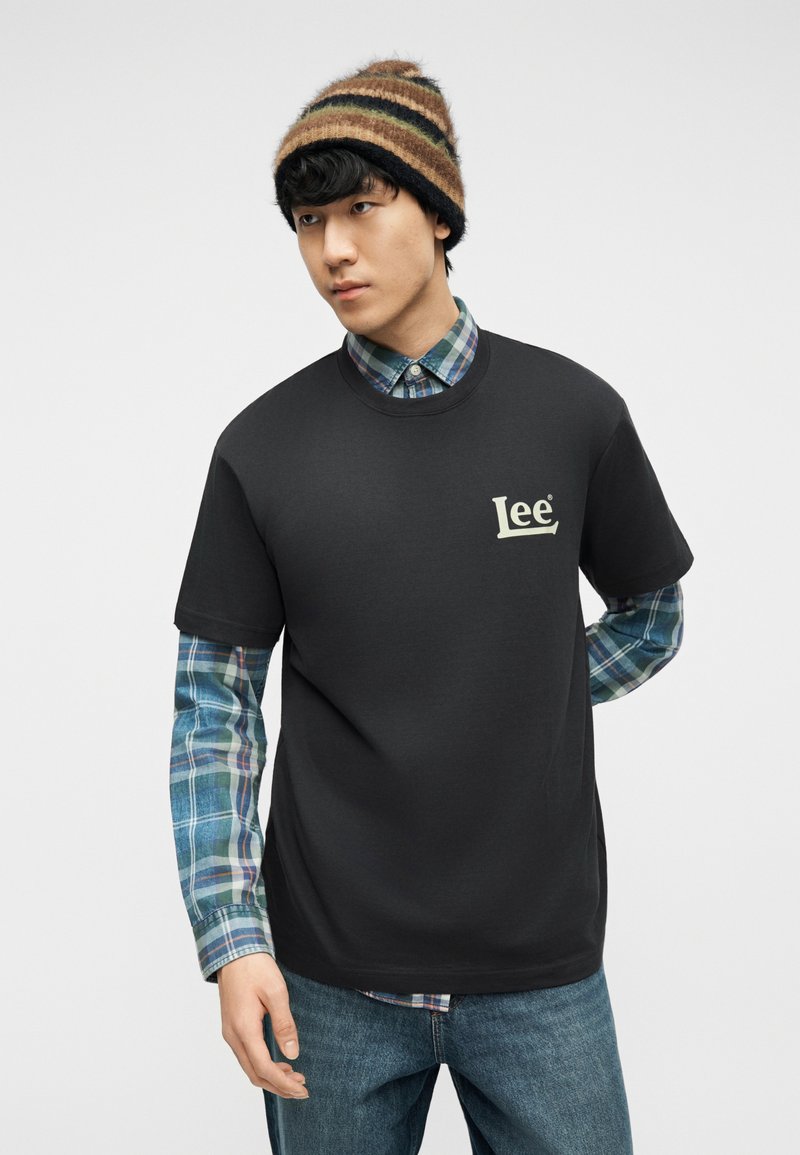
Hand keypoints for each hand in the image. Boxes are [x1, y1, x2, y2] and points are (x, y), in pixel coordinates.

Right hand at [217, 952, 309, 1099]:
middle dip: (279, 1086)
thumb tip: (292, 1053)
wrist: (234, 951)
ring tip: (295, 1077)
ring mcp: (230, 1032)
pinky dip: (263, 1066)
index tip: (302, 1089)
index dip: (284, 1083)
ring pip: (249, 1067)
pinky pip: (246, 1056)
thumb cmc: (255, 968)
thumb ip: (284, 1024)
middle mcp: (233, 1036)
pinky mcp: (232, 1027)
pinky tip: (279, 1062)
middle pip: (255, 1074)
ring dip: (271, 1077)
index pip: (264, 1068)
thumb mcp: (276, 992)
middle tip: (302, 1088)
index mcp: (244, 1029)